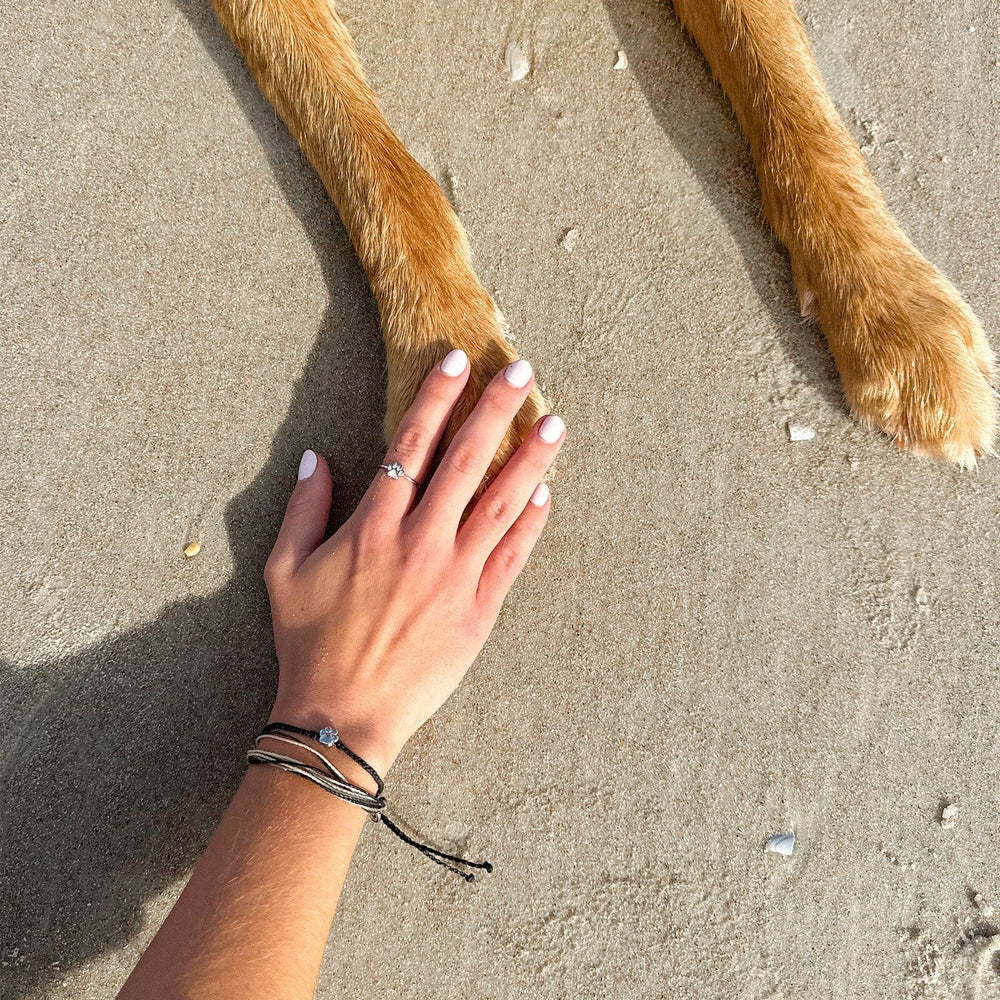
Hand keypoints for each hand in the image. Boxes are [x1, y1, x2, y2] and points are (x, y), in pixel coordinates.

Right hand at [263, 349, 564, 775]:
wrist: (343, 715)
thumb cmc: (309, 642)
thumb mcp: (284, 570)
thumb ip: (303, 508)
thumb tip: (314, 456)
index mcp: (375, 525)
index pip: (413, 443)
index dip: (437, 397)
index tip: (458, 361)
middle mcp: (421, 540)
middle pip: (467, 460)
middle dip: (496, 409)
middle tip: (522, 370)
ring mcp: (456, 574)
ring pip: (503, 502)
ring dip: (532, 457)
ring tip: (555, 421)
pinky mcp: (479, 609)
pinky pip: (513, 556)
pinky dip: (533, 522)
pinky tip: (548, 491)